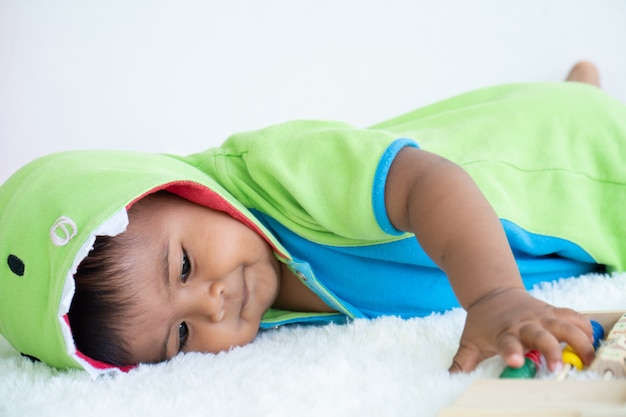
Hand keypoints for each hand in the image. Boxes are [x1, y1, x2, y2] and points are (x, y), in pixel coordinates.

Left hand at [449, 288, 593, 372]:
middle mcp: (525, 324)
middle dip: (551, 349)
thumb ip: (463, 361)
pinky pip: (573, 316)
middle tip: (557, 366)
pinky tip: (591, 339)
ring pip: (564, 324)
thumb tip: (450, 377)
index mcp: (503, 332)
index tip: (515, 361)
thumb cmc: (483, 322)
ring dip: (577, 339)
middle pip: (541, 335)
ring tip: (587, 358)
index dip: (511, 351)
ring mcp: (541, 316)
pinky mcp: (553, 311)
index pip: (506, 343)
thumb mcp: (470, 341)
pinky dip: (585, 326)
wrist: (493, 292)